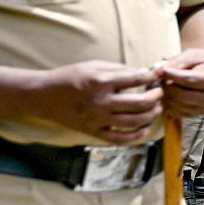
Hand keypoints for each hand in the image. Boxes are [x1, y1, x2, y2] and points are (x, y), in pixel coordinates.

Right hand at [38, 60, 163, 144]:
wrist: (44, 95)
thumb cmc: (70, 77)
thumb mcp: (94, 65)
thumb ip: (120, 70)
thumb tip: (145, 74)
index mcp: (102, 81)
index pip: (137, 79)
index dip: (152, 78)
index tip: (156, 77)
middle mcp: (101, 102)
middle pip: (140, 103)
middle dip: (156, 97)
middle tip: (159, 93)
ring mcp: (97, 119)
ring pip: (134, 121)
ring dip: (151, 115)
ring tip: (155, 108)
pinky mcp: (93, 132)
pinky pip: (120, 139)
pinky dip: (136, 136)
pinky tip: (144, 128)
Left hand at [154, 48, 203, 119]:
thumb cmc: (201, 61)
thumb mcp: (192, 55)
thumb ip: (176, 62)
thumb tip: (158, 70)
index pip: (188, 79)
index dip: (171, 75)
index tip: (159, 70)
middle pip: (180, 94)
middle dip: (167, 85)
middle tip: (162, 78)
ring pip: (176, 104)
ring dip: (166, 94)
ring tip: (166, 84)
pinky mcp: (196, 115)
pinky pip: (175, 112)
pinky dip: (168, 103)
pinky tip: (169, 93)